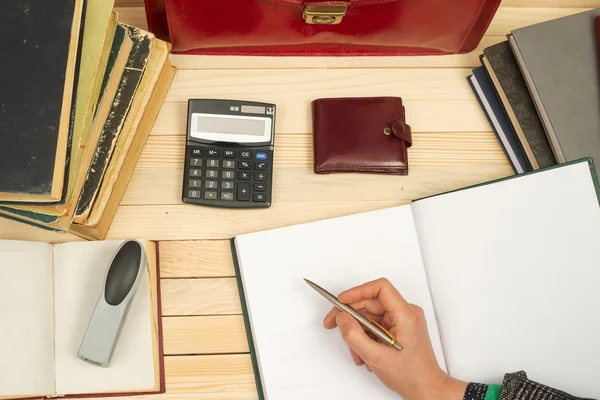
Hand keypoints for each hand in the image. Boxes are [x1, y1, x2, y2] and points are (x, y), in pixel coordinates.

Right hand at [323, 278, 466, 399]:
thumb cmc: (411, 375)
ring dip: (358, 333)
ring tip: (357, 353)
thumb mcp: (376, 357)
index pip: (380, 288)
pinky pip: (376, 325)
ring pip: (370, 316)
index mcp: (405, 315)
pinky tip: (365, 353)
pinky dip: (366, 338)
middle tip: (333, 324)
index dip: (357, 292)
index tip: (341, 301)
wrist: (425, 388)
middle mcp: (406, 313)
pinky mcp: (399, 328)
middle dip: (351, 317)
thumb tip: (341, 318)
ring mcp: (403, 320)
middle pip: (371, 303)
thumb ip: (354, 336)